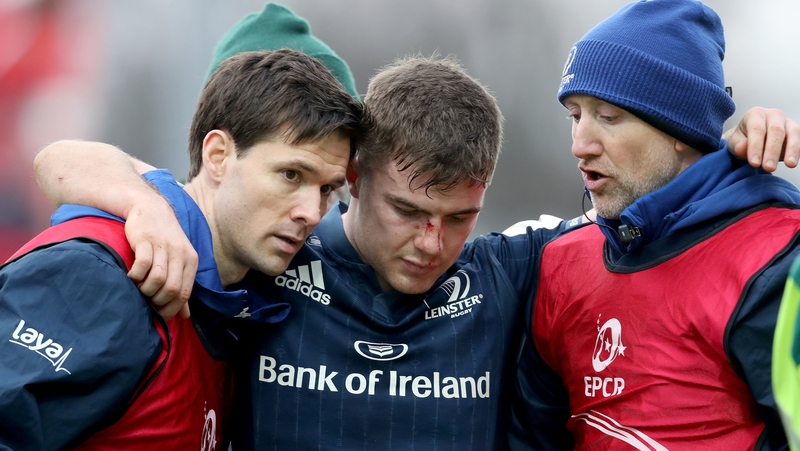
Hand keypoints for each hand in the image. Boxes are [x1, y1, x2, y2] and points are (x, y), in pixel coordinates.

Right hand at [125, 198, 197, 319]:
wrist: (151, 207)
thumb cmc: (164, 238)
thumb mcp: (179, 260)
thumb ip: (182, 286)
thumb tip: (186, 315)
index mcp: (191, 260)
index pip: (185, 293)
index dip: (171, 309)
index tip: (159, 315)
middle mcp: (180, 253)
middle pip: (172, 289)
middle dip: (158, 302)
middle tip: (147, 302)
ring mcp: (163, 246)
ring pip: (158, 279)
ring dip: (145, 290)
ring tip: (138, 289)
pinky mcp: (145, 240)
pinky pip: (143, 265)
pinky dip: (135, 276)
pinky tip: (131, 277)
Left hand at [725, 107, 799, 171]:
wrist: (751, 140)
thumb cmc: (742, 140)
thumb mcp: (735, 143)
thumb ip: (737, 145)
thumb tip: (742, 148)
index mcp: (756, 114)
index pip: (756, 129)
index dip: (756, 146)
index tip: (754, 163)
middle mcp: (773, 115)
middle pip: (776, 130)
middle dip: (772, 150)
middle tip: (768, 167)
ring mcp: (787, 122)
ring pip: (793, 132)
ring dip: (792, 149)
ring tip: (790, 164)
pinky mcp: (796, 132)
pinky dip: (798, 150)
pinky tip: (793, 161)